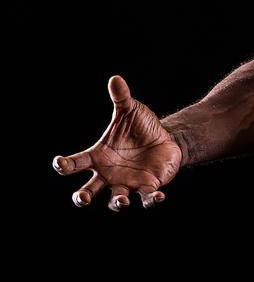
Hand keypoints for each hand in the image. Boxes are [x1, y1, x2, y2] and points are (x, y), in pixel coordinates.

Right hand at [52, 76, 181, 209]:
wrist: (165, 140)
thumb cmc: (141, 127)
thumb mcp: (130, 110)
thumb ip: (121, 98)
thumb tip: (115, 78)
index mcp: (98, 156)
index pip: (75, 163)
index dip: (64, 165)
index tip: (59, 163)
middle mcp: (108, 174)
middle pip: (89, 191)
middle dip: (82, 197)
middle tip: (82, 198)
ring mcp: (126, 183)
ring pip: (115, 200)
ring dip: (117, 202)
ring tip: (122, 200)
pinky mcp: (146, 187)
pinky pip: (147, 198)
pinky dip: (151, 199)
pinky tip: (158, 195)